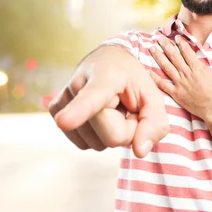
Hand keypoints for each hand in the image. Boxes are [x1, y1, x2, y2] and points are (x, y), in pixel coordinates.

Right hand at [49, 47, 168, 157]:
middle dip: (127, 129)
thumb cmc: (131, 79)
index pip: (91, 98)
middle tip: (126, 107)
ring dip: (111, 132)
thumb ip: (155, 122)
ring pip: (96, 144)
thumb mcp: (153, 95)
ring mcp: (64, 100)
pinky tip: (99, 115)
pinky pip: (84, 144)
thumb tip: (139, 152)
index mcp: (105, 77)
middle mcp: (78, 86)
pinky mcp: (56, 112)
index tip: (64, 121)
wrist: (107, 60)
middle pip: (110, 137)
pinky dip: (97, 135)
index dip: (78, 111)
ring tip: (112, 108)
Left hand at [148, 36, 211, 121]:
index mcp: (197, 68)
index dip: (180, 43)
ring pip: (167, 67)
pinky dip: (155, 77)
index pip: (186, 52)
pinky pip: (163, 84)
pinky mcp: (176, 93)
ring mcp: (180, 83)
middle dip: (166, 46)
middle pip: (174, 56)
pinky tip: (148, 71)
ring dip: (159, 57)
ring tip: (152, 49)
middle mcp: (187, 73)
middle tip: (159, 38)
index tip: (176, 37)